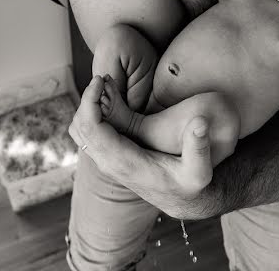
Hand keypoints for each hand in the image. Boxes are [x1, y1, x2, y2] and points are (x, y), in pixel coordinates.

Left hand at [68, 76, 216, 217]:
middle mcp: (108, 162)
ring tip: (104, 86)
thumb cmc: (190, 185)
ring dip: (87, 106)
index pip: (90, 128)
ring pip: (79, 130)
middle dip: (86, 99)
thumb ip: (199, 148)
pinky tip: (108, 100)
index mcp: (122, 161)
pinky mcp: (109, 157)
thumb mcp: (200, 171)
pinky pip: (89, 133)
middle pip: (79, 126)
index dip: (89, 100)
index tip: (101, 80)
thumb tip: (200, 121)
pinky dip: (91, 114)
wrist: (181, 200)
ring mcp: (106, 160)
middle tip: (102, 79)